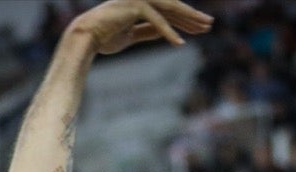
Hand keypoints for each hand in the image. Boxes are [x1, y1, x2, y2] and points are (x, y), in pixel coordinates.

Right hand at [67, 0, 211, 55]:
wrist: (86, 37)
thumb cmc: (104, 37)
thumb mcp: (131, 35)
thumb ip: (147, 31)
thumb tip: (162, 32)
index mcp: (142, 4)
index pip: (169, 10)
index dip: (185, 19)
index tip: (200, 28)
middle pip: (173, 7)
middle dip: (192, 16)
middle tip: (209, 24)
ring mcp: (139, 0)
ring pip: (170, 10)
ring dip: (187, 20)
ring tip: (203, 29)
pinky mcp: (135, 7)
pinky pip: (156, 21)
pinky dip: (168, 33)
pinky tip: (180, 44)